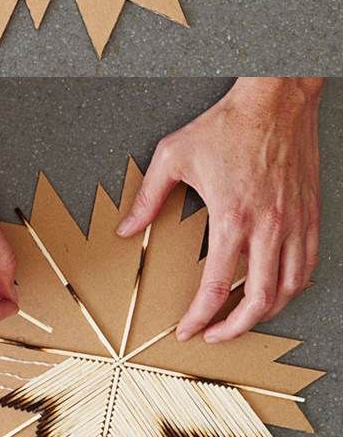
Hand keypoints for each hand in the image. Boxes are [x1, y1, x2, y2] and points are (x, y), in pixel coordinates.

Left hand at [119, 77, 321, 338]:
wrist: (275, 101)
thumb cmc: (228, 125)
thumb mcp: (173, 156)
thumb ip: (148, 198)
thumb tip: (126, 229)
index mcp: (232, 218)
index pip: (214, 288)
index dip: (199, 319)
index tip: (187, 329)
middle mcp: (268, 227)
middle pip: (257, 302)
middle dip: (234, 329)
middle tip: (216, 336)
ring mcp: (293, 224)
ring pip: (288, 290)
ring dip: (265, 314)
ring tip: (244, 318)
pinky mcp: (310, 216)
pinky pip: (307, 266)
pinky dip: (293, 287)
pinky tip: (278, 289)